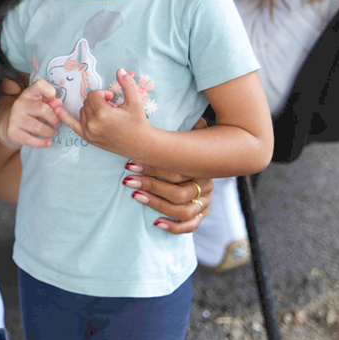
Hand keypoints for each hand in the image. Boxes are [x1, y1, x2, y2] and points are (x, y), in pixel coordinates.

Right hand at [0, 79, 60, 149]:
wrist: (9, 125)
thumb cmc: (30, 113)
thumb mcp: (39, 105)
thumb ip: (50, 103)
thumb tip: (59, 103)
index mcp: (28, 94)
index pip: (39, 85)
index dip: (50, 92)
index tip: (55, 102)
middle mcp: (19, 103)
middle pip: (43, 109)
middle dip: (54, 119)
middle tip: (56, 124)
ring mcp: (14, 118)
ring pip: (38, 127)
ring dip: (50, 132)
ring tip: (52, 133)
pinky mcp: (12, 132)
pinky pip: (30, 140)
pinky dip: (42, 143)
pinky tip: (48, 143)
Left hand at [59, 68, 148, 155]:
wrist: (141, 144)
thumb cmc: (138, 122)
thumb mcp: (135, 101)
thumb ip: (127, 84)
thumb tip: (120, 70)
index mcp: (103, 114)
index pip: (93, 95)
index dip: (103, 94)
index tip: (112, 98)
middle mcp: (93, 124)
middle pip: (86, 102)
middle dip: (98, 101)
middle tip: (111, 106)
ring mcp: (89, 132)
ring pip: (82, 111)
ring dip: (92, 109)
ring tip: (107, 115)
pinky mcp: (88, 138)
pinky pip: (72, 125)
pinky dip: (64, 117)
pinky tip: (57, 109)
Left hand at [122, 118, 213, 233]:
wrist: (210, 159)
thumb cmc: (185, 145)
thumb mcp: (185, 133)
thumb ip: (180, 126)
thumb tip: (177, 112)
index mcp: (201, 165)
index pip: (178, 170)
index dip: (153, 167)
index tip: (130, 164)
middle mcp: (205, 184)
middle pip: (180, 192)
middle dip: (151, 186)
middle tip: (128, 181)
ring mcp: (205, 201)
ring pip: (184, 210)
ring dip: (157, 204)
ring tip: (136, 196)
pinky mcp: (201, 214)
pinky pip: (190, 225)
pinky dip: (174, 226)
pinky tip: (156, 223)